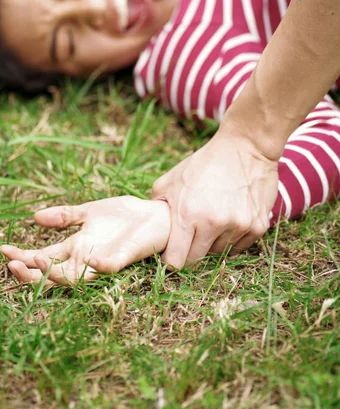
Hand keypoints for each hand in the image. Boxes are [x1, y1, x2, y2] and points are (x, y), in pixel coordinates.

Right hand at [0, 196, 169, 285]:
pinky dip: (100, 266)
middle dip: (30, 272)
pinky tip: (92, 261)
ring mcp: (103, 259)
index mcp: (76, 246)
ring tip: (35, 262)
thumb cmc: (124, 216)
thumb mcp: (88, 211)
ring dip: (55, 274)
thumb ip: (64, 215)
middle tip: (12, 264)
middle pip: (52, 274)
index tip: (3, 250)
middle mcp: (86, 257)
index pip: (43, 258)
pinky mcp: (124, 257)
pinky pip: (110, 267)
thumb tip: (34, 217)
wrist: (156, 214)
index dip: (23, 257)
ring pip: (75, 277)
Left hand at [152, 126, 278, 268]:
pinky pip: (239, 246)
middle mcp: (213, 224)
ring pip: (220, 252)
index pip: (176, 261)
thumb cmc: (204, 163)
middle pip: (197, 260)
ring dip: (213, 242)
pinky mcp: (257, 227)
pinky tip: (230, 217)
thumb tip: (150, 226)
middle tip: (191, 235)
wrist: (245, 147)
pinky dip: (233, 237)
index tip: (172, 252)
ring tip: (213, 219)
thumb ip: (157, 205)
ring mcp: (238, 226)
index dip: (171, 260)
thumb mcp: (171, 179)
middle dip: (191, 251)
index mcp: (187, 214)